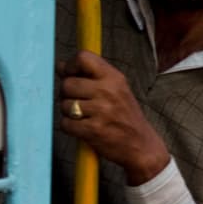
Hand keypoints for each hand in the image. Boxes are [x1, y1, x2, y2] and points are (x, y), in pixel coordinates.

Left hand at [58, 51, 169, 185]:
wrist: (142, 145)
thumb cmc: (126, 117)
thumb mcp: (117, 90)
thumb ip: (90, 76)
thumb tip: (60, 66)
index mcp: (115, 78)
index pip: (83, 58)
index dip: (71, 66)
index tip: (72, 76)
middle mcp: (108, 91)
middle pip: (67, 83)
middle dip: (67, 94)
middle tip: (80, 102)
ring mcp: (101, 111)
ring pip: (64, 105)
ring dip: (68, 113)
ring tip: (85, 117)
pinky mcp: (93, 130)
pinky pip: (65, 123)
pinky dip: (70, 127)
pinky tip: (83, 128)